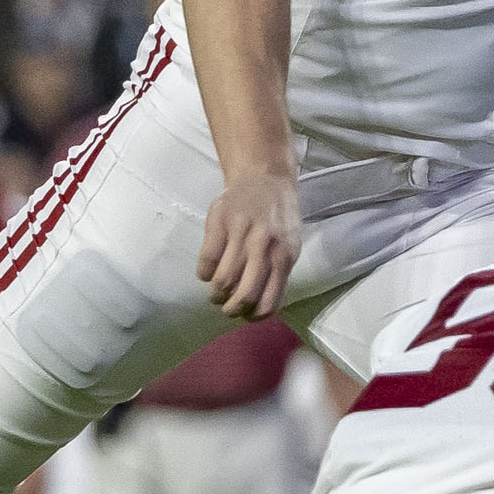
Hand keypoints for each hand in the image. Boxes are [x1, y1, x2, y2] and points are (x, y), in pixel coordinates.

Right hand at [197, 168, 300, 319]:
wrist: (264, 177)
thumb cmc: (278, 218)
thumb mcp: (289, 245)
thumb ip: (279, 274)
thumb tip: (261, 308)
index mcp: (284, 256)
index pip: (269, 301)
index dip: (253, 316)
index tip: (245, 315)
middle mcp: (264, 246)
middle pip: (244, 294)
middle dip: (232, 309)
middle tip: (227, 308)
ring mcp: (241, 233)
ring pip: (223, 280)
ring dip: (216, 294)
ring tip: (216, 293)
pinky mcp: (219, 222)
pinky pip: (207, 260)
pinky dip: (204, 273)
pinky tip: (208, 271)